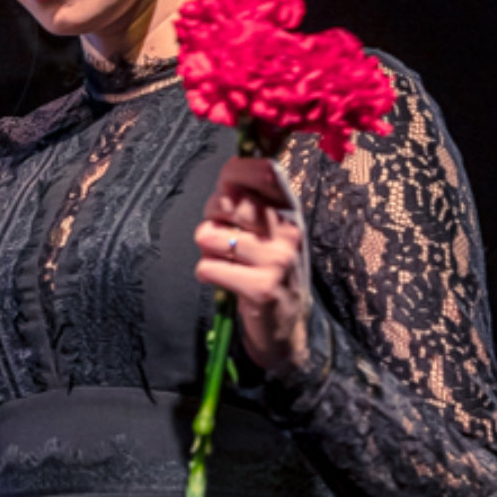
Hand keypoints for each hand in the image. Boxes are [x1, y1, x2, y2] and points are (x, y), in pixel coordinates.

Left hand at [194, 155, 310, 373]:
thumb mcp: (267, 228)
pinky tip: (226, 281)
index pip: (265, 170)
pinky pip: (206, 267)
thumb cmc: (267, 266)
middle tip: (226, 239)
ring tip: (228, 262)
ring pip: (208, 235)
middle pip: (224, 202)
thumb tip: (224, 180)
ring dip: (208, 251)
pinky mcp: (261, 288)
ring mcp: (278, 259)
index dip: (235, 173)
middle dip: (212, 219)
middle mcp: (289, 230)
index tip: (227, 189)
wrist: (289, 325)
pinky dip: (207, 274)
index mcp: (290, 210)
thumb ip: (247, 200)